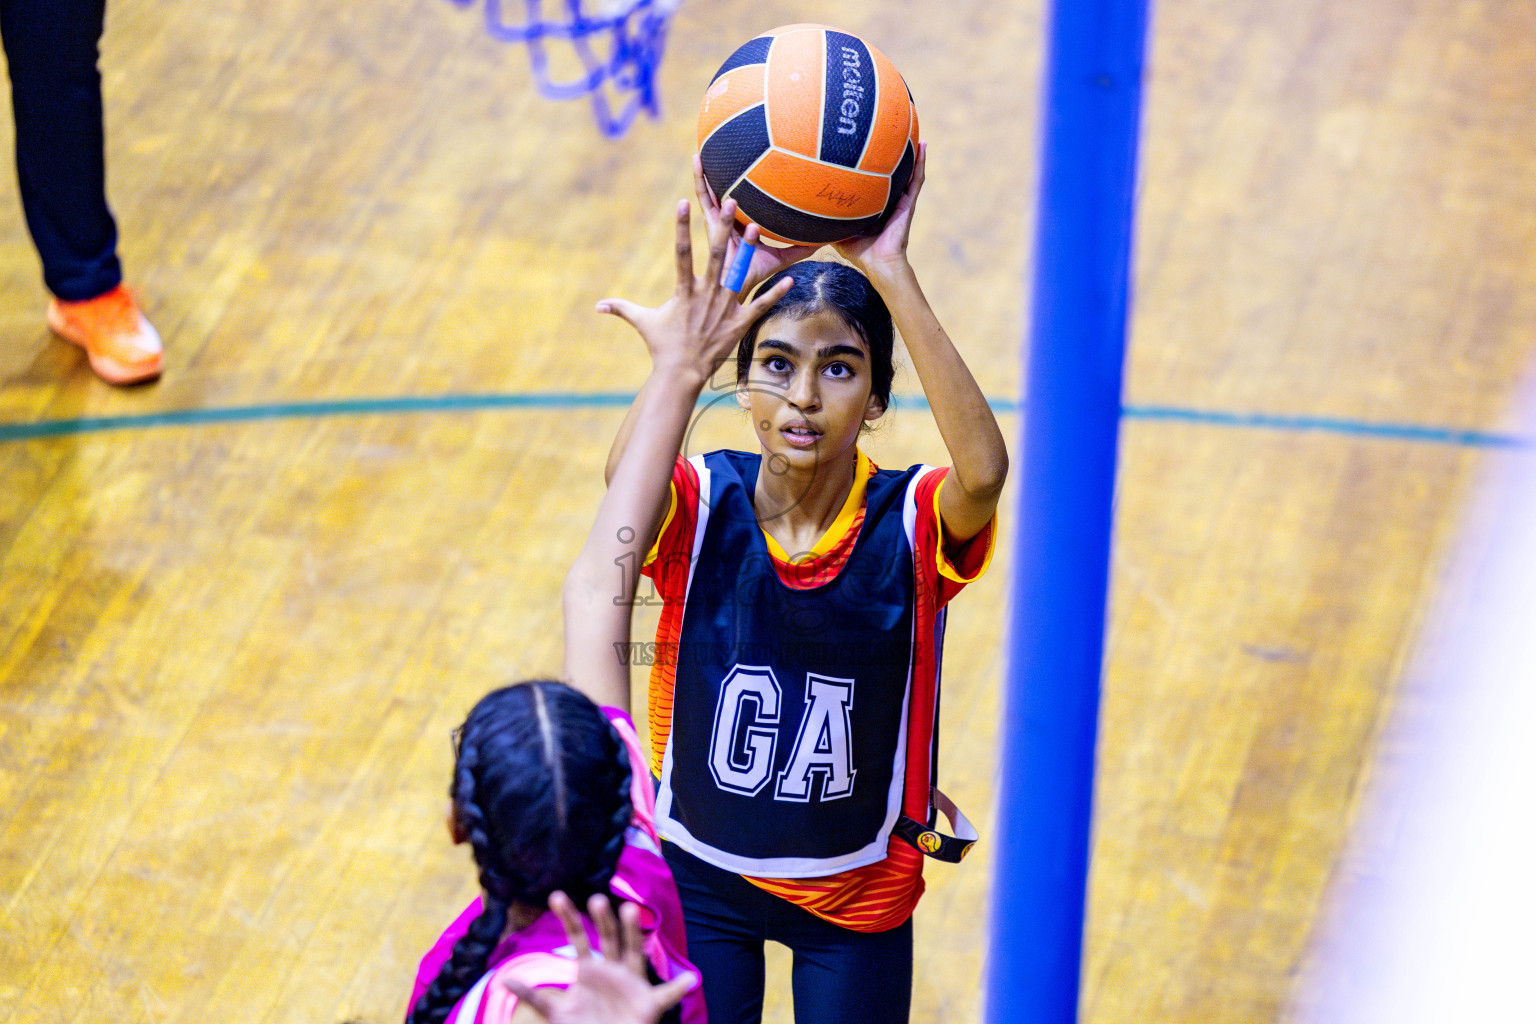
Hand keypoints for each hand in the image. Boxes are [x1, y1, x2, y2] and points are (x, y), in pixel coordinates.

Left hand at [501, 892, 695, 1023]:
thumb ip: (533, 996)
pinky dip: (678, 988)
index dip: (568, 918)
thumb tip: (504, 981)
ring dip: (632, 933)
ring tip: (629, 910)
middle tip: (596, 898)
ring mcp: (632, 985)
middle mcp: (613, 970)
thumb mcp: (555, 1013)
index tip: (556, 896)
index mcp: (590, 970)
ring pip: (633, 954)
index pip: (578, 938)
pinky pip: (666, 996)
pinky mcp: (649, 1005)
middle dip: (602, 920)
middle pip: (607, 940)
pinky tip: (690, 979)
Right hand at [597, 199, 794, 381]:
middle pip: (716, 253)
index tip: (681, 202)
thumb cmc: (662, 346)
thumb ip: (622, 308)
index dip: (681, 226)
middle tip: (732, 202)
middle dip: (723, 226)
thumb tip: (597, 305)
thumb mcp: (642, 322)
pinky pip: (759, 305)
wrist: (681, 373)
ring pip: (740, 273)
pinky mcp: (739, 323)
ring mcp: (724, 308)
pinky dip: (775, 294)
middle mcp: (706, 294)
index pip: (681, 251)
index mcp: (684, 290)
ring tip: (758, 227)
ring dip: (750, 250)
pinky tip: (789, 279)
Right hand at [693, 154, 819, 295]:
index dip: (739, 186)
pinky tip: (698, 162)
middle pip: (720, 193)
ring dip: (703, 171)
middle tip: (719, 151)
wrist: (737, 285)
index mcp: (739, 225)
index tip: (744, 167)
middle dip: (718, 175)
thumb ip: (799, 248)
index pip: (739, 202)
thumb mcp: (780, 257)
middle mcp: (725, 221)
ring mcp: (715, 219)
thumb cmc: (755, 272)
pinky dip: (699, 178)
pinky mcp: (709, 220)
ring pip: (707, 191)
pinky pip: (704, 196)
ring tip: (700, 152)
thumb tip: (822, 240)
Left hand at [833, 141, 926, 278]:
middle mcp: (891, 200)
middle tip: (893, 133)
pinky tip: (922, 146)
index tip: (869, 148)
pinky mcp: (909, 204)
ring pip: (909, 172)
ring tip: (913, 133)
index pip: (877, 181)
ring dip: (912, 154)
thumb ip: (828, 220)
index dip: (875, 166)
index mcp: (877, 205)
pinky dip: (920, 163)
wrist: (878, 264)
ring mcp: (902, 201)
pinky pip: (917, 180)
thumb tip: (807, 209)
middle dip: (895, 155)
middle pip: (894, 173)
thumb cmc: (860, 252)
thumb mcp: (840, 233)